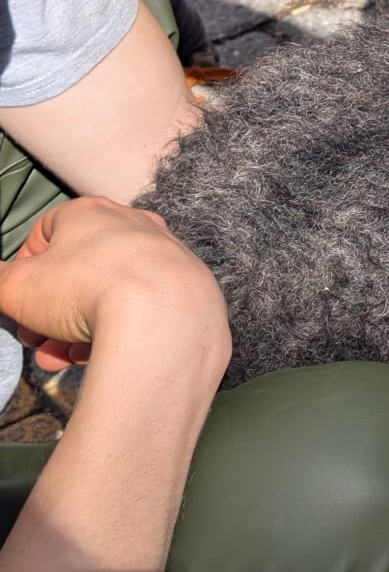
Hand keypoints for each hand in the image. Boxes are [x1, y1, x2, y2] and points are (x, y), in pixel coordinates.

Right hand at [0, 197, 228, 378]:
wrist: (162, 318)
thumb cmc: (85, 290)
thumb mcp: (18, 289)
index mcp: (89, 214)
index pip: (47, 230)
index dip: (26, 267)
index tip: (18, 298)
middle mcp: (132, 227)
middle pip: (78, 271)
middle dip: (49, 311)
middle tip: (36, 339)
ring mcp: (164, 257)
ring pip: (109, 295)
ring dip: (77, 328)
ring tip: (60, 358)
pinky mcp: (186, 289)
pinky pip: (142, 310)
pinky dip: (117, 332)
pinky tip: (98, 356)